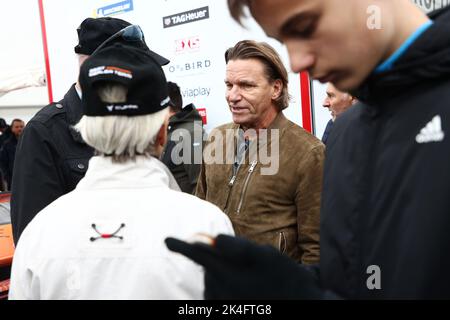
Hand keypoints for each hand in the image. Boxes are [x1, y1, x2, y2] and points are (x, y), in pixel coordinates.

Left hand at [165, 234, 322, 299]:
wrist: (300, 304)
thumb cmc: (284, 277)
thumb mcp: (264, 255)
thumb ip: (237, 247)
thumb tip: (215, 240)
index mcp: (229, 275)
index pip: (200, 256)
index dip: (184, 246)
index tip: (167, 240)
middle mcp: (222, 291)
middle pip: (209, 268)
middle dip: (218, 260)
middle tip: (247, 263)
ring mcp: (225, 303)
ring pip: (212, 281)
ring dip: (222, 274)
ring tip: (249, 278)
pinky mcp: (228, 310)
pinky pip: (216, 295)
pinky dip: (222, 286)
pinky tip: (242, 287)